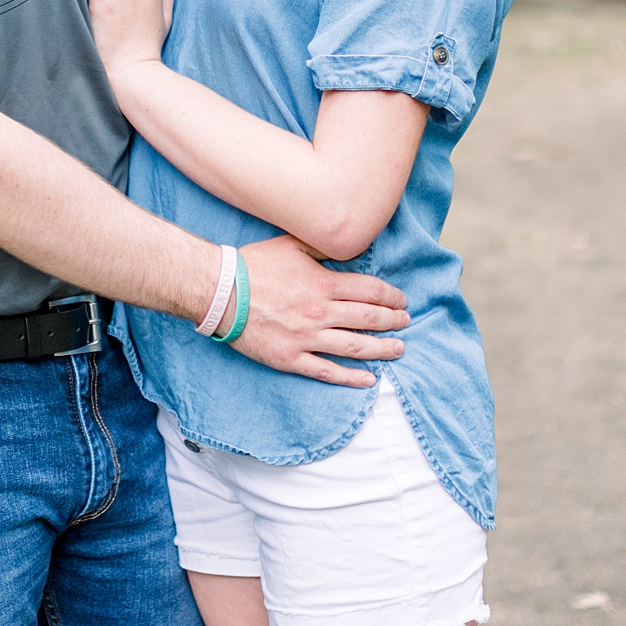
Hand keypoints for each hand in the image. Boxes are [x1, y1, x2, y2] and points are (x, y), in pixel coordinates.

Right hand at [232, 235, 407, 387]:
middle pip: (369, 319)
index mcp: (323, 284)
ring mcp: (307, 338)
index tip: (401, 300)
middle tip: (406, 322)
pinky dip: (351, 378)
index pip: (371, 291)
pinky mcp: (291, 358)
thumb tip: (348, 247)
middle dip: (393, 321)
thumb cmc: (254, 266)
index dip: (391, 296)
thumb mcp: (291, 244)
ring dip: (382, 349)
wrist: (220, 292)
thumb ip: (322, 247)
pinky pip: (327, 371)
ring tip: (399, 349)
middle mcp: (320, 313)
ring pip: (355, 347)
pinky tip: (369, 380)